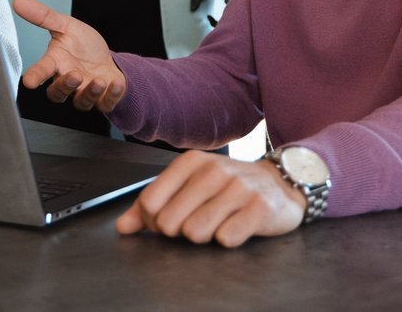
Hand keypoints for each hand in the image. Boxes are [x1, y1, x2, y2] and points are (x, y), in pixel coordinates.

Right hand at [13, 0, 125, 111]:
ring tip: (98, 80)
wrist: (106, 59)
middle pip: (58, 93)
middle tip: (74, 75)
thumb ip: (43, 16)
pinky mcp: (103, 98)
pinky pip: (106, 103)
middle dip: (65, 86)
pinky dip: (112, 95)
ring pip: (81, 102)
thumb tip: (18, 1)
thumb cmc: (82, 45)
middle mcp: (67, 81)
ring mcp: (84, 92)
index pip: (41, 70)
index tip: (29, 81)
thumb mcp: (66, 25)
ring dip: (89, 93)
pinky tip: (116, 84)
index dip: (35, 76)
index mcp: (56, 63)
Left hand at [116, 152, 305, 247]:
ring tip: (215, 225)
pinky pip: (227, 238)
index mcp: (191, 161)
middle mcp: (213, 170)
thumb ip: (152, 204)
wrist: (278, 183)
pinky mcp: (260, 207)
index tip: (165, 222)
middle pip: (169, 221)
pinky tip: (235, 227)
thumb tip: (123, 226)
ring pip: (195, 231)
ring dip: (202, 237)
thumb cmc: (226, 187)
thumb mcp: (188, 186)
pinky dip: (227, 239)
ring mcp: (238, 187)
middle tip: (193, 224)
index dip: (151, 222)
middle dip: (177, 232)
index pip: (149, 202)